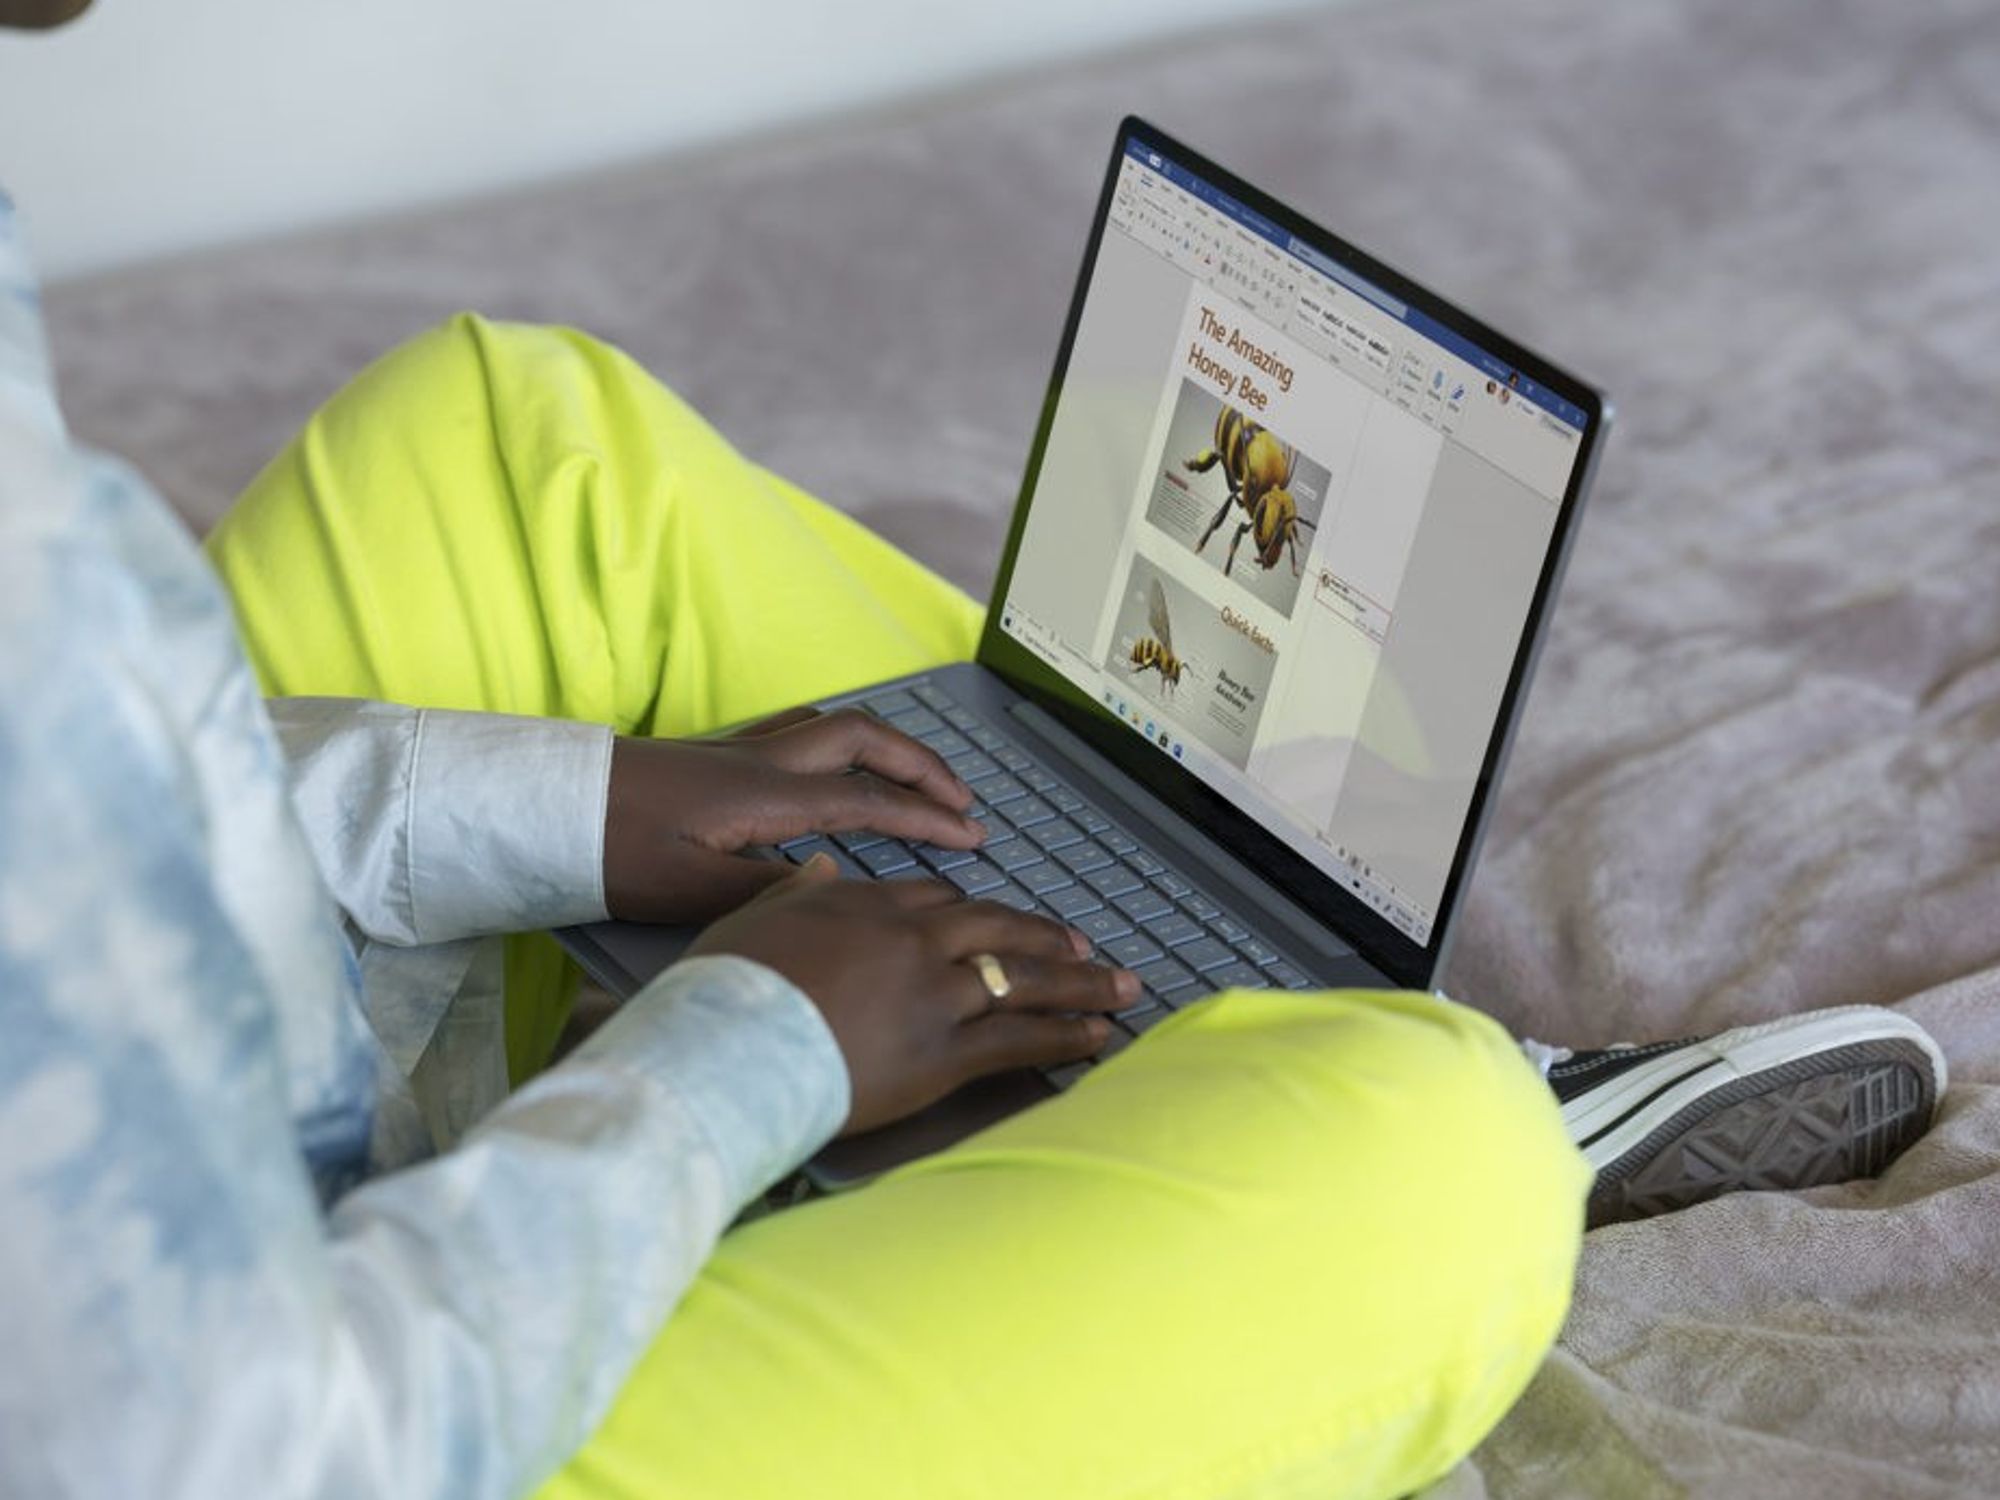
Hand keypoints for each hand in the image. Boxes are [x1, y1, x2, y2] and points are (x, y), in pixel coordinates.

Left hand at [603, 706, 981, 923]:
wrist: (545, 807)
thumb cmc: (608, 851)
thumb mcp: (690, 890)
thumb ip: (770, 891)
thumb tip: (837, 885)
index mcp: (765, 794)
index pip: (869, 800)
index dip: (927, 819)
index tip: (972, 838)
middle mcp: (761, 760)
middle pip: (866, 740)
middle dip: (923, 767)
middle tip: (962, 802)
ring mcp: (739, 750)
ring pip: (834, 726)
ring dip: (886, 747)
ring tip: (915, 778)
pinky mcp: (716, 754)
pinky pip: (803, 729)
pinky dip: (842, 741)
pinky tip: (838, 764)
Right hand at [687, 857, 1137, 1133]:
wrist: (728, 1048)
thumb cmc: (724, 993)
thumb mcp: (750, 922)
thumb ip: (794, 894)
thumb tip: (818, 869)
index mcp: (865, 905)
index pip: (936, 900)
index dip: (972, 914)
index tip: (996, 922)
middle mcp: (911, 941)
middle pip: (995, 930)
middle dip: (1045, 938)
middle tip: (1082, 945)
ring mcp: (934, 993)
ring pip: (1023, 979)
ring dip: (1080, 983)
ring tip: (1120, 986)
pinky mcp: (944, 1051)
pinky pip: (1020, 1038)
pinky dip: (1066, 1035)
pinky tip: (1098, 1035)